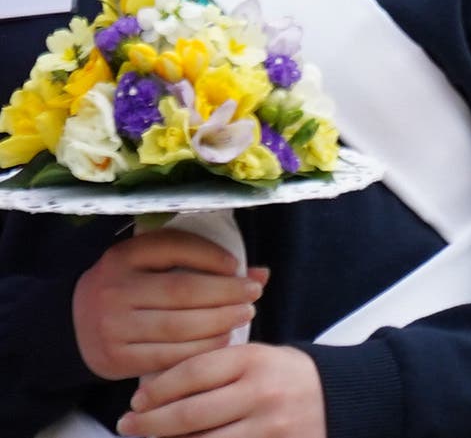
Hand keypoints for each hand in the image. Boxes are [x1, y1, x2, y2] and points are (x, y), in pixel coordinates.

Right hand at [75, 231, 261, 380]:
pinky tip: (222, 339)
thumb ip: (203, 264)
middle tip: (253, 294)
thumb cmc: (131, 289)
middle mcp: (114, 288)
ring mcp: (111, 325)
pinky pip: (167, 355)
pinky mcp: (115, 358)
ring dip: (220, 322)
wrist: (74, 326)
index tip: (237, 266)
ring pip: (178, 326)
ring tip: (244, 315)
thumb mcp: (154, 266)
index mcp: (123, 256)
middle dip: (226, 293)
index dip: (212, 256)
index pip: (176, 248)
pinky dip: (201, 348)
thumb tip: (262, 274)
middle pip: (183, 291)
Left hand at [117, 341, 321, 437]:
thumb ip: (216, 369)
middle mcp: (263, 394)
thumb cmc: (288, 378)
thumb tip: (154, 392)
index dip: (157, 389)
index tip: (137, 400)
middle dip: (149, 424)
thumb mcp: (259, 359)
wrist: (344, 399)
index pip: (193, 372)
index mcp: (257, 360)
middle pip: (188, 414)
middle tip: (129, 426)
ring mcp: (271, 428)